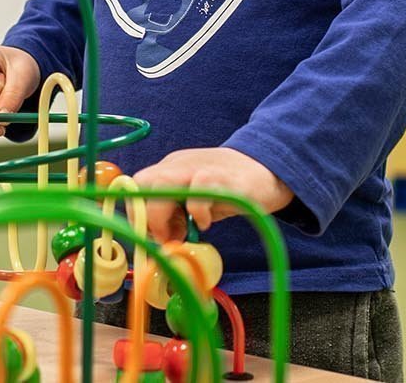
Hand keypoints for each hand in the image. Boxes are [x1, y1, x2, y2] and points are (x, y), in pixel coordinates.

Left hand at [133, 147, 294, 241]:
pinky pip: (197, 193)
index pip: (137, 185)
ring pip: (161, 183)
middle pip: (142, 181)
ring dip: (162, 215)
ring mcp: (198, 168)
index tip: (150, 235)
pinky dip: (196, 212)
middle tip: (163, 237)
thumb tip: (159, 240)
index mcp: (170, 168)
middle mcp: (179, 164)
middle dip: (145, 214)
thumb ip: (175, 215)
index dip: (138, 212)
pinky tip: (206, 222)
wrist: (268, 169)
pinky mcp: (220, 178)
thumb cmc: (228, 187)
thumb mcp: (195, 199)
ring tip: (180, 233)